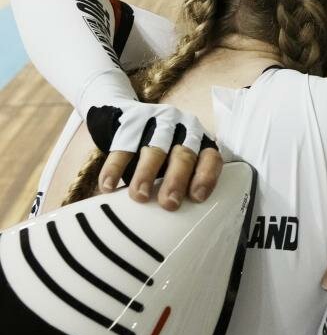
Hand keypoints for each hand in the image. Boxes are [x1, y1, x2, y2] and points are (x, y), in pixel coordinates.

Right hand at [86, 102, 221, 210]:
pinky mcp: (130, 122)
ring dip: (147, 175)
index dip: (206, 177)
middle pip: (183, 155)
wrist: (125, 111)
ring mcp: (157, 122)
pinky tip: (108, 187)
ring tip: (140, 197)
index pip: (210, 157)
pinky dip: (114, 169)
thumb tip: (177, 223)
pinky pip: (122, 148)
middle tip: (169, 204)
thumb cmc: (160, 150)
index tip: (196, 198)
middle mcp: (183, 128)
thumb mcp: (175, 161)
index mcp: (200, 141)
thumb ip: (181, 182)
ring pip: (154, 150)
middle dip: (176, 180)